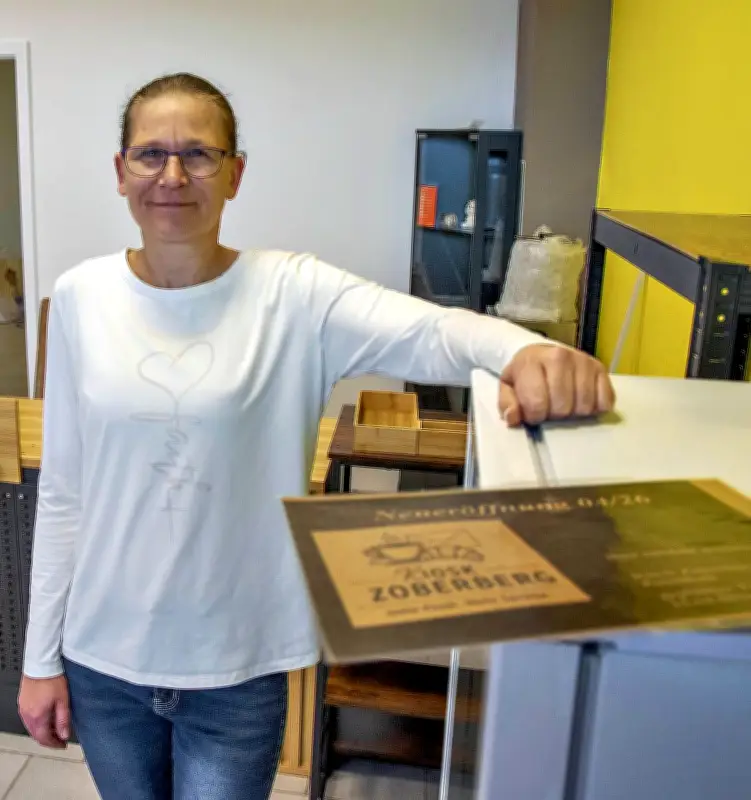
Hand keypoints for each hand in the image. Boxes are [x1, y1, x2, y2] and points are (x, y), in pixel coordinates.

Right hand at [18, 675, 70, 748]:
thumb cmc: (53, 679)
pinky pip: (29, 719)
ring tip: (55, 729)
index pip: (44, 739)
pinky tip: (46, 718)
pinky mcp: (23, 702)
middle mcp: (27, 715)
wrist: (41, 664)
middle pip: (37, 735)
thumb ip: (63, 720)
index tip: (63, 745)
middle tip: (60, 739)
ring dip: (43, 732)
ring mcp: (23, 709)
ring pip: (32, 728)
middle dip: (49, 740)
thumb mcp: (63, 700)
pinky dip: (38, 723)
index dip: (54, 744)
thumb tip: (64, 735)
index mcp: (37, 717)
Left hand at [499, 344, 614, 426]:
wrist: (540, 354)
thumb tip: (513, 418)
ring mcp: (583, 361)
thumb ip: (507, 404)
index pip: (537, 404)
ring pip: (584, 406)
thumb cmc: (525, 375)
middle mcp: (560, 357)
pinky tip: (581, 401)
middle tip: (549, 407)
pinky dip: (595, 408)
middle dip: (554, 414)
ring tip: (564, 403)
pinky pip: (605, 401)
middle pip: (562, 407)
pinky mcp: (600, 368)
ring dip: (573, 412)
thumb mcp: (508, 387)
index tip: (533, 412)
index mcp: (532, 362)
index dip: (534, 416)